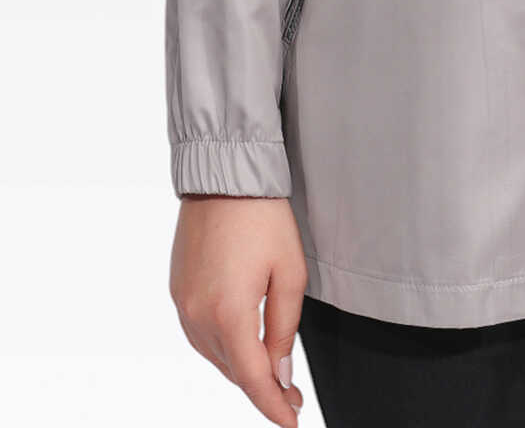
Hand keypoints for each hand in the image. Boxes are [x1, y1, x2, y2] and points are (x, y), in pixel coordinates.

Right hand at [169, 196, 308, 423]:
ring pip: (215, 356)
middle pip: (233, 370)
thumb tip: (280, 373)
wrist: (224, 175)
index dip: (273, 406)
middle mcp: (198, 315)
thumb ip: (286, 327)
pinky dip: (223, 346)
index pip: (253, 378)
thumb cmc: (262, 216)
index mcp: (229, 313)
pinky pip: (200, 334)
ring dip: (242, 367)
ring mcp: (183, 304)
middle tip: (290, 393)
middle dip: (262, 387)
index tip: (291, 421)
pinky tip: (242, 342)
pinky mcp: (178, 291)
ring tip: (271, 370)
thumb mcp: (289, 272)